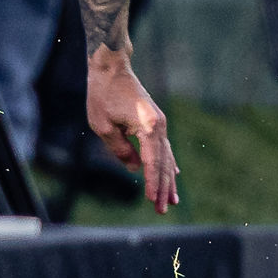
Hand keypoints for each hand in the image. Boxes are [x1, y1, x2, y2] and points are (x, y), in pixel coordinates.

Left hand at [86, 47, 178, 213]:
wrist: (111, 68)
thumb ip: (119, 150)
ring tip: (172, 200)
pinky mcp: (155, 121)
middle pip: (163, 163)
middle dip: (162, 188)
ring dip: (168, 179)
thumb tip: (134, 168)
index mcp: (147, 127)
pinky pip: (164, 148)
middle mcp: (158, 126)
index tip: (152, 201)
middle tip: (163, 210)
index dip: (151, 183)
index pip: (151, 162)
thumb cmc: (103, 95)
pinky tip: (174, 174)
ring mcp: (159, 123)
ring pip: (166, 157)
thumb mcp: (103, 127)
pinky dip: (167, 163)